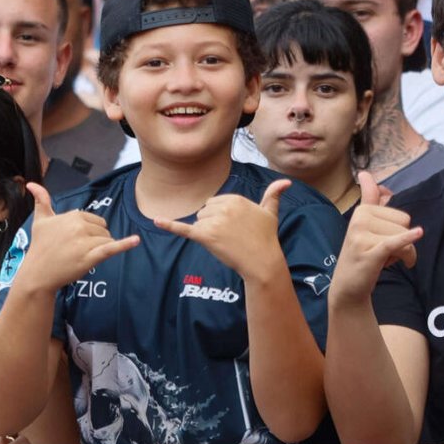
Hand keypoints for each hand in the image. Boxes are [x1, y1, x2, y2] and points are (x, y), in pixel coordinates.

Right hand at [16, 183, 139, 293]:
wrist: (37, 274)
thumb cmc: (39, 247)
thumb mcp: (40, 221)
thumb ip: (41, 200)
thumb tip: (30, 183)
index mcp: (72, 215)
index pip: (95, 220)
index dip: (89, 232)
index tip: (74, 241)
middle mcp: (80, 226)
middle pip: (103, 231)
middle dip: (95, 240)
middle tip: (76, 251)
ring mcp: (85, 242)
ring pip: (107, 241)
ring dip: (99, 250)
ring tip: (80, 257)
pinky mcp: (90, 257)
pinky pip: (111, 248)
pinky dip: (125, 245)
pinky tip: (136, 240)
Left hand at [154, 179, 286, 281]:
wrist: (262, 262)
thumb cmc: (265, 238)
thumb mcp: (270, 213)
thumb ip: (273, 196)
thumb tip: (286, 182)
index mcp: (235, 198)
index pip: (215, 203)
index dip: (221, 217)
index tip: (236, 227)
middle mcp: (224, 207)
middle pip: (204, 212)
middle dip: (213, 224)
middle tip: (231, 236)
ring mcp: (214, 221)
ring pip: (198, 223)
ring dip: (207, 233)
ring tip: (226, 241)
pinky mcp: (205, 236)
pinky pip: (183, 228)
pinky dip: (169, 225)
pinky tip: (156, 221)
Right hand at [330, 171, 420, 304]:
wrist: (348, 288)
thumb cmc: (362, 255)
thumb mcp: (364, 225)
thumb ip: (369, 200)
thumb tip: (366, 174)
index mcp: (361, 212)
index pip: (393, 210)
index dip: (389, 214)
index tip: (364, 173)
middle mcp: (358, 220)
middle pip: (404, 222)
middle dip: (401, 240)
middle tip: (381, 252)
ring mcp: (362, 236)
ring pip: (405, 237)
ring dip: (403, 254)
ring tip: (382, 260)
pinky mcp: (369, 252)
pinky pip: (395, 242)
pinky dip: (407, 240)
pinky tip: (417, 234)